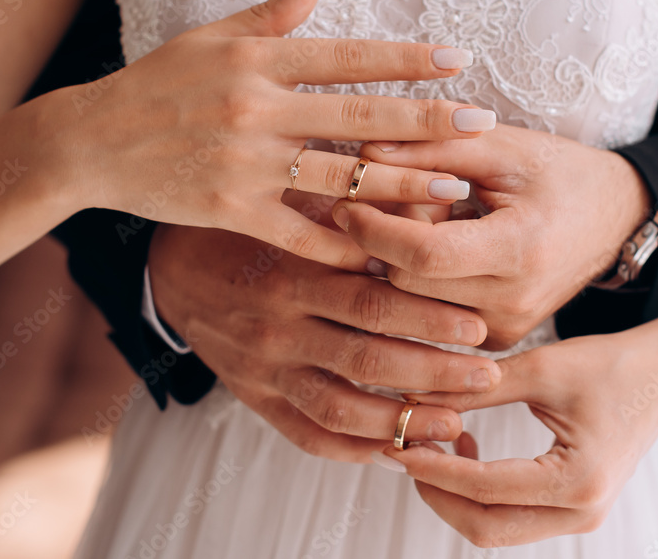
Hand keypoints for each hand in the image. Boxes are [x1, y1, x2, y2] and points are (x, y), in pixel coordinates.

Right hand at [71, 0, 491, 269]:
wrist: (90, 142)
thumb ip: (273, 14)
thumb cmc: (156, 84)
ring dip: (402, 185)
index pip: (348, 56)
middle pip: (359, 115)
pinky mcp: (229, 212)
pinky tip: (383, 252)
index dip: (407, 58)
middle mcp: (256, 109)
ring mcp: (244, 163)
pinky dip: (340, 243)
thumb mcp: (211, 38)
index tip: (458, 61)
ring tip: (455, 191)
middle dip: (427, 121)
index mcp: (257, 61)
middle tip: (482, 125)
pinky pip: (297, 231)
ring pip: (341, 176)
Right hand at [147, 216, 503, 462]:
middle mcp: (279, 327)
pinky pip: (307, 436)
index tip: (478, 326)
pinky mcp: (256, 398)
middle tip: (487, 379)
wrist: (170, 269)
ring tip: (456, 424)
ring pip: (341, 409)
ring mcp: (265, 370)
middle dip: (434, 373)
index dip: (429, 318)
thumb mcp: (293, 207)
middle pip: (367, 360)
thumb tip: (431, 205)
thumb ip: (356, 211)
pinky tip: (397, 452)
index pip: (372, 302)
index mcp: (293, 274)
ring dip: (402, 422)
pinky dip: (354, 451)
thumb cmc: (248, 228)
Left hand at [332, 125, 653, 347]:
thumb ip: (432, 147)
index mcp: (519, 250)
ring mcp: (506, 329)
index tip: (345, 202)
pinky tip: (439, 249)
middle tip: (400, 200)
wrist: (614, 219)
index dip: (374, 228)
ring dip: (398, 264)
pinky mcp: (496, 340)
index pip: (423, 255)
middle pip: (406, 283)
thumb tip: (361, 154)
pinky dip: (419, 283)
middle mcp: (513, 302)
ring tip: (429, 222)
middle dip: (385, 240)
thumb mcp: (503, 147)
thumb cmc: (560, 173)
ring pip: (412, 304)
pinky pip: (431, 317)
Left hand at [379, 325, 657, 547]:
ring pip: (496, 527)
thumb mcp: (541, 368)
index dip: (434, 469)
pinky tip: (465, 445)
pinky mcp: (573, 508)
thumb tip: (415, 400)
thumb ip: (477, 389)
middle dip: (437, 493)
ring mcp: (580, 516)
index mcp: (578, 480)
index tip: (397, 445)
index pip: (485, 489)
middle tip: (404, 452)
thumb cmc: (611, 364)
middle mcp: (582, 511)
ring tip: (431, 444)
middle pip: (486, 526)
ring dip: (455, 494)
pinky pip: (512, 515)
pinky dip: (478, 491)